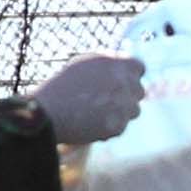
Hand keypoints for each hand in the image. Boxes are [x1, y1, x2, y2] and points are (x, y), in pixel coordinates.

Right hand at [32, 51, 147, 145]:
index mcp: (121, 64)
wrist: (50, 111)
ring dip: (120, 111)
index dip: (129, 74)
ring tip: (95, 111)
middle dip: (127, 94)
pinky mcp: (119, 127)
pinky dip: (109, 127)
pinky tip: (90, 123)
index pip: (139, 68)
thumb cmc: (64, 84)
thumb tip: (122, 66)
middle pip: (139, 91)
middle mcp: (128, 84)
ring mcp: (125, 107)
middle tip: (107, 98)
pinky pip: (120, 127)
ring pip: (133, 111)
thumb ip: (109, 64)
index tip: (120, 80)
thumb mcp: (86, 63)